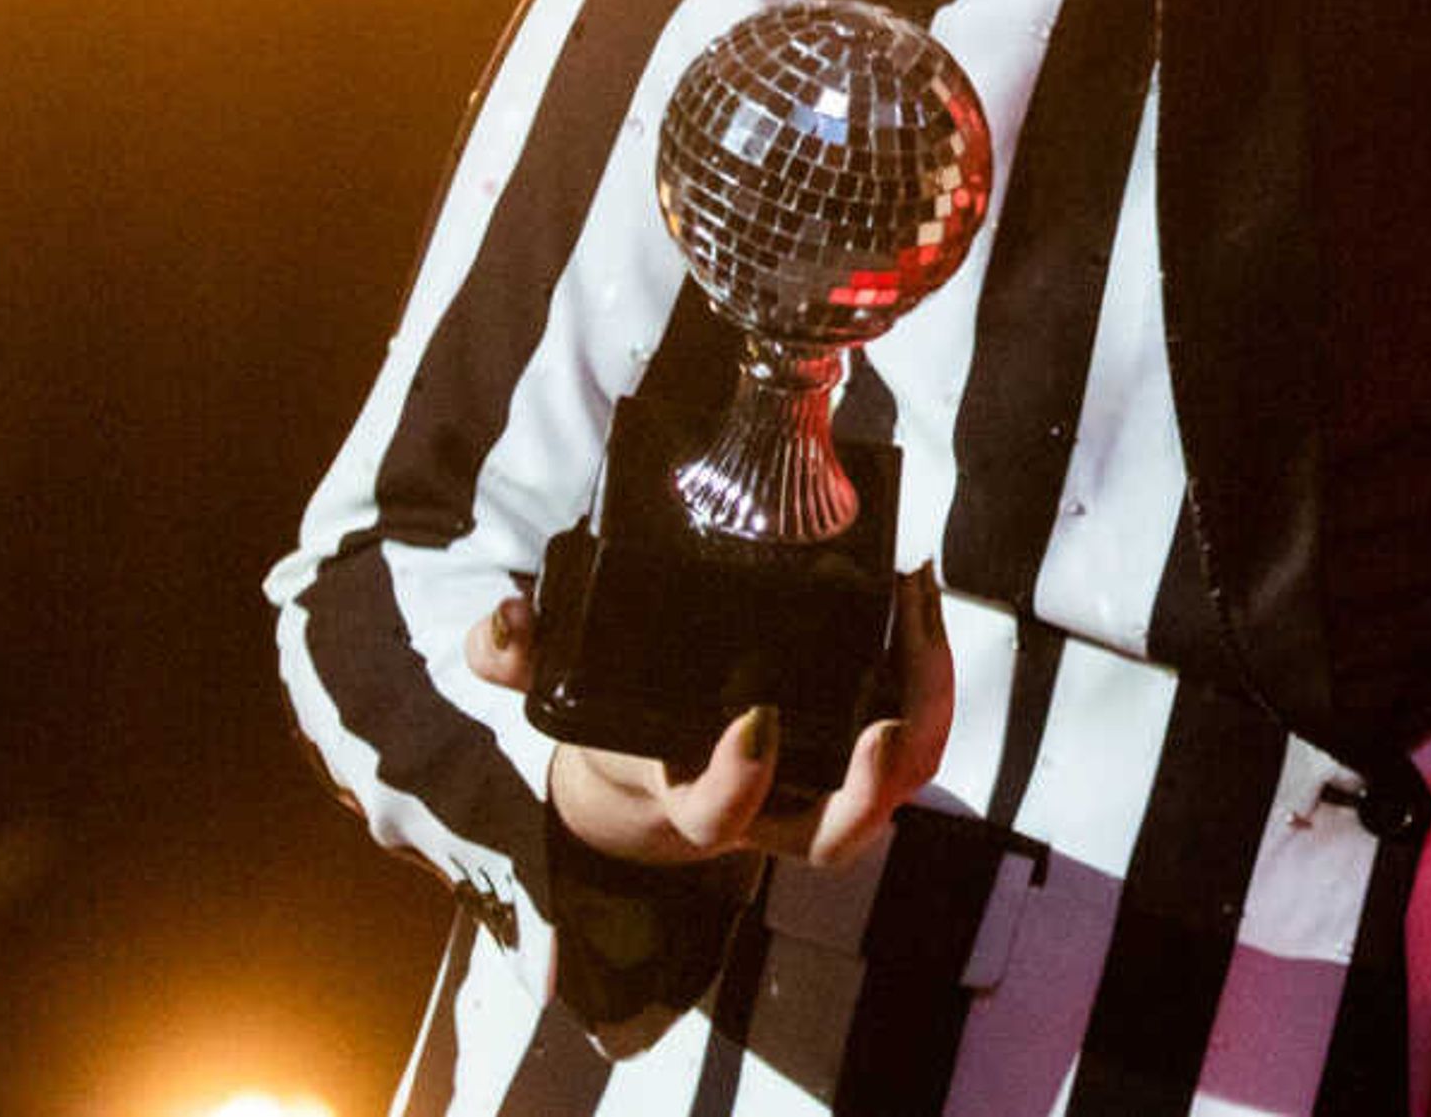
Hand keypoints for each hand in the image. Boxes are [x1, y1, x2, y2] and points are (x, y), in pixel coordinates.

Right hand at [463, 571, 954, 872]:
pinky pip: (911, 738)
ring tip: (921, 619)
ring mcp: (818, 789)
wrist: (652, 769)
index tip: (756, 720)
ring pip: (891, 791)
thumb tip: (504, 623)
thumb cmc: (616, 725)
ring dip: (924, 718)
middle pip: (834, 834)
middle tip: (888, 719)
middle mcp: (767, 811)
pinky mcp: (855, 752)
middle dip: (870, 785)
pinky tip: (918, 596)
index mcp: (690, 800)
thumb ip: (516, 658)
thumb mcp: (561, 689)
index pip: (717, 818)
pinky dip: (927, 679)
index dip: (739, 783)